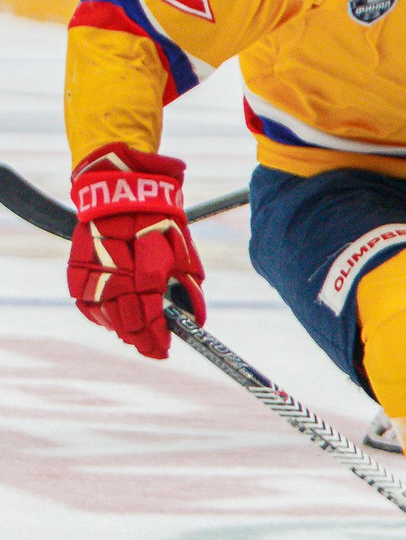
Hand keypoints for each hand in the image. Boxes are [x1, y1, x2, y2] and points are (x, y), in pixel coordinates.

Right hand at [66, 145, 205, 361]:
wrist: (121, 189)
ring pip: (104, 316)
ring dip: (122, 329)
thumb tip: (195, 320)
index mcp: (146, 268)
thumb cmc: (160, 220)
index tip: (164, 349)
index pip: (149, 316)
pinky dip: (101, 316)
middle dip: (141, 339)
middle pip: (125, 322)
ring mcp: (92, 272)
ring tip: (137, 335)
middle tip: (154, 347)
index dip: (157, 337)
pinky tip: (115, 320)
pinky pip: (86, 304)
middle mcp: (115, 273)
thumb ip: (190, 288)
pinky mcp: (76, 269)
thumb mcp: (184, 252)